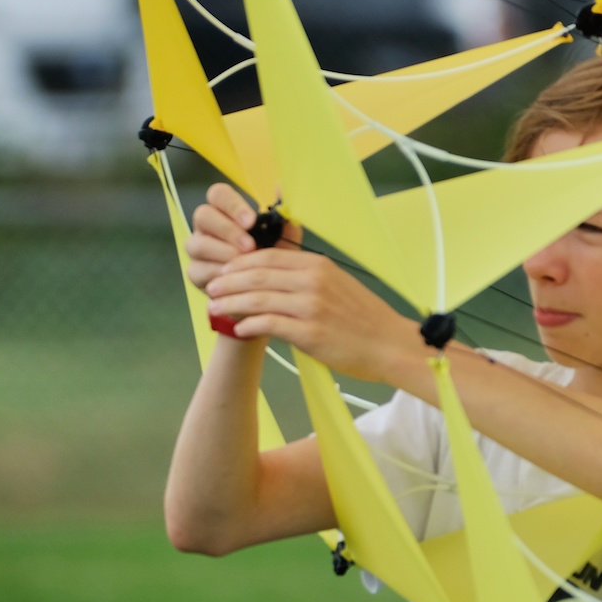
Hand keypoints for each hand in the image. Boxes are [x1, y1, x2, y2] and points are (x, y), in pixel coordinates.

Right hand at [185, 183, 299, 293]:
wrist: (268, 288)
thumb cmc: (272, 257)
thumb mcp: (283, 238)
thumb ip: (282, 215)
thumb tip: (282, 187)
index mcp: (225, 210)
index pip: (218, 195)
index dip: (233, 205)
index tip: (252, 221)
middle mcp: (207, 226)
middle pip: (203, 215)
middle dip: (227, 230)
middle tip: (250, 246)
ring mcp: (197, 248)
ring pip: (197, 244)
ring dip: (223, 253)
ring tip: (245, 263)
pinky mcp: (194, 272)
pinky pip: (198, 270)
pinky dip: (218, 274)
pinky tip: (235, 279)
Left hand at [206, 247, 426, 386]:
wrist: (389, 345)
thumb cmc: (364, 319)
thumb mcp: (338, 284)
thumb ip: (308, 277)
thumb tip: (275, 276)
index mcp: (318, 265)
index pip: (269, 256)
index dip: (241, 263)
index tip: (224, 271)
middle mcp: (313, 281)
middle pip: (258, 274)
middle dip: (229, 281)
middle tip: (211, 289)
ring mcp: (311, 307)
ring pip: (259, 298)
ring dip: (231, 304)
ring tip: (214, 309)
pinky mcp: (310, 333)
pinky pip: (269, 325)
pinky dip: (249, 325)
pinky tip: (238, 329)